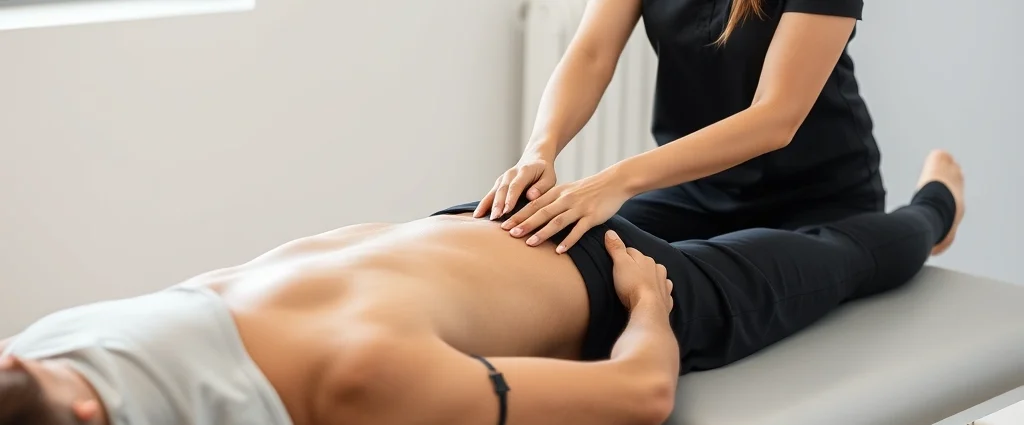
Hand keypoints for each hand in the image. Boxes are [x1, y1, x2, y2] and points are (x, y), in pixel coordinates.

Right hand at [474, 151, 556, 219]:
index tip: (507, 211)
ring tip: (480, 217)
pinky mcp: (498, 183)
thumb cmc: (544, 171)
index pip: (516, 186)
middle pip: (502, 189)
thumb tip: (531, 196)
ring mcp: (503, 178)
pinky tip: (477, 215)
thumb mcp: (549, 177)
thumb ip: (542, 187)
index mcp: (524, 171)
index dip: (510, 198)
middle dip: (497, 204)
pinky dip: (483, 204)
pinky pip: (490, 194)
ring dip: (487, 204)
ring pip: (493, 191)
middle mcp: (511, 174)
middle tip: (494, 218)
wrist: (534, 158)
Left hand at [501, 168, 630, 253]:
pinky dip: (569, 240)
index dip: (518, 215)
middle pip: (542, 212)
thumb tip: (532, 213)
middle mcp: (566, 199)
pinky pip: (579, 230)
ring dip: (543, 232)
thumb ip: (551, 200)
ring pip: (558, 221)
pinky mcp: (592, 216)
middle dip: (525, 223)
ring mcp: (579, 208)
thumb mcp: (567, 190)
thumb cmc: (588, 189)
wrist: (613, 182)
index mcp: (557, 192)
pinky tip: (559, 251)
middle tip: (510, 234)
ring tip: (530, 243)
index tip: (503, 225)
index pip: (534, 204)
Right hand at [605, 231, 672, 311]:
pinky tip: (655, 296)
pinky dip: (659, 293)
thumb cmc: (632, 285)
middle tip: (627, 275)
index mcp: (647, 260)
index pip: (632, 252)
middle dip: (638, 267)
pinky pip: (664, 293)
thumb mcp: (620, 263)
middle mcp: (658, 270)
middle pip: (646, 264)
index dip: (623, 256)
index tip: (616, 261)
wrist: (648, 310)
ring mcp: (664, 285)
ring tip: (641, 285)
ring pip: (658, 277)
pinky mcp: (666, 300)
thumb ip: (616, 248)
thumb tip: (610, 231)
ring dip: (651, 279)